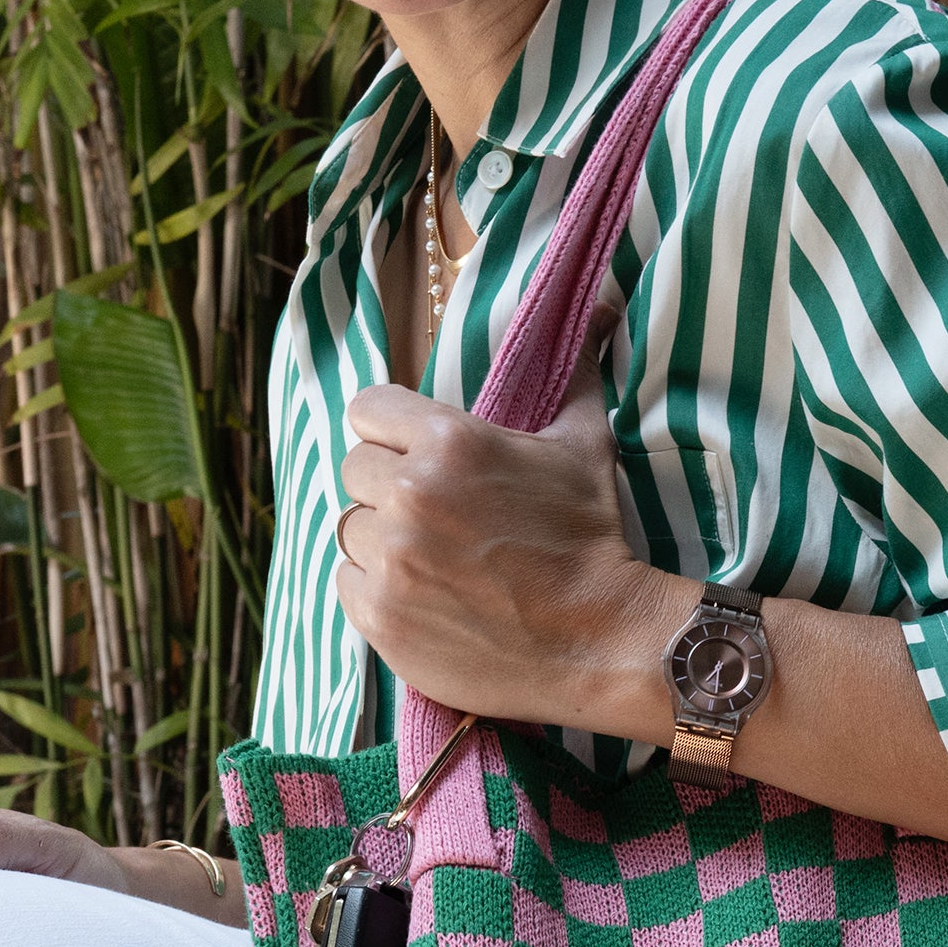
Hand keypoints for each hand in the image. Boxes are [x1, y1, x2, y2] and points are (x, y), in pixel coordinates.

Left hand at [335, 359, 686, 732]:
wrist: (600, 641)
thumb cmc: (590, 538)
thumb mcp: (582, 443)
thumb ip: (570, 371)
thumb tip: (600, 305)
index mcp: (447, 441)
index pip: (366, 409)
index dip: (390, 430)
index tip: (413, 453)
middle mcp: (409, 496)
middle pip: (355, 469)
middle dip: (388, 486)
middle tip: (434, 515)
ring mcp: (391, 562)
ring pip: (350, 529)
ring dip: (381, 540)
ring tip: (431, 559)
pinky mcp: (382, 618)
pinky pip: (347, 585)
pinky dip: (375, 589)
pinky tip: (422, 595)